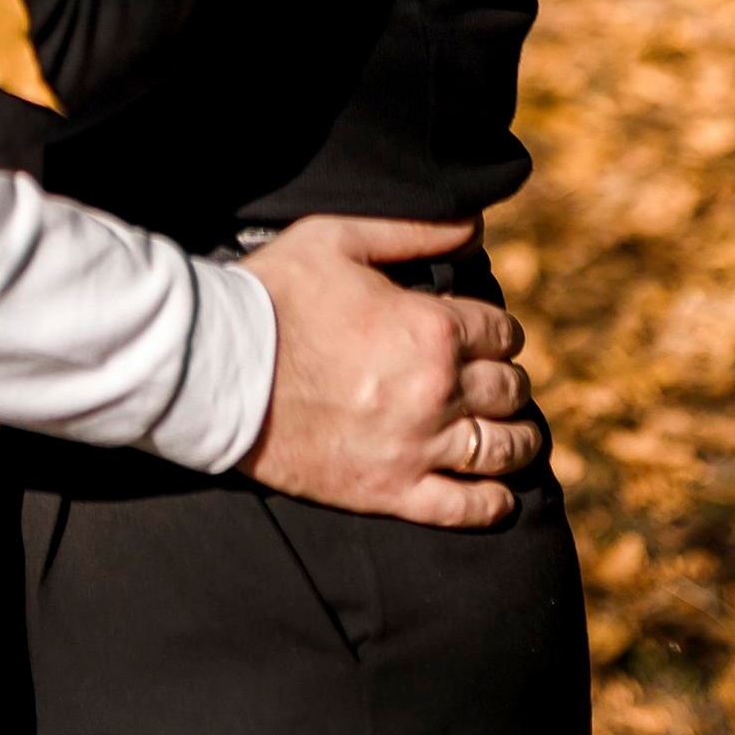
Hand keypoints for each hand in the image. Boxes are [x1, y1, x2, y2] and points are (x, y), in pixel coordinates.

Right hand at [233, 214, 536, 530]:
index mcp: (430, 328)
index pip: (502, 332)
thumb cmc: (273, 294)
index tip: (488, 335)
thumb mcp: (338, 238)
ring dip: (518, 440)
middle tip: (498, 381)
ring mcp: (415, 447)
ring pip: (500, 451)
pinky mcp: (389, 490)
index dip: (499, 330)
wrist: (215, 365)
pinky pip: (464, 507)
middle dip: (510, 381)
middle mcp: (437, 391)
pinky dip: (492, 503)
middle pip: (509, 391)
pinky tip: (500, 495)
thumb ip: (412, 231)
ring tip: (514, 434)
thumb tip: (473, 226)